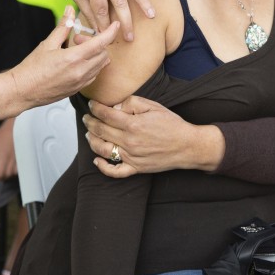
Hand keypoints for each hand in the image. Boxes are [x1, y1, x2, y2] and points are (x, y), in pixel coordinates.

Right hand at [9, 6, 119, 108]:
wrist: (23, 91)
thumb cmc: (32, 69)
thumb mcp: (47, 44)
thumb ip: (63, 26)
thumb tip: (70, 11)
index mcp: (73, 58)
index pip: (100, 43)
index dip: (111, 32)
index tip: (115, 25)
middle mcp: (80, 72)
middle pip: (103, 54)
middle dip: (97, 43)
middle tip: (79, 39)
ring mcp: (80, 82)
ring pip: (101, 65)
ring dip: (95, 55)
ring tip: (77, 51)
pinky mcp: (78, 89)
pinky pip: (94, 75)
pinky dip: (92, 66)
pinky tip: (78, 62)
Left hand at [82, 96, 224, 177]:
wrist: (187, 146)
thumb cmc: (172, 125)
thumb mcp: (154, 106)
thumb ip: (132, 103)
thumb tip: (115, 105)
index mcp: (133, 124)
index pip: (106, 115)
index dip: (95, 108)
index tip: (91, 105)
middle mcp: (129, 141)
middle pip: (101, 131)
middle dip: (90, 122)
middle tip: (86, 117)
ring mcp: (131, 157)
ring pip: (103, 150)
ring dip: (91, 141)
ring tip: (88, 134)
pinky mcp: (136, 168)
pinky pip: (115, 172)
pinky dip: (103, 168)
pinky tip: (97, 160)